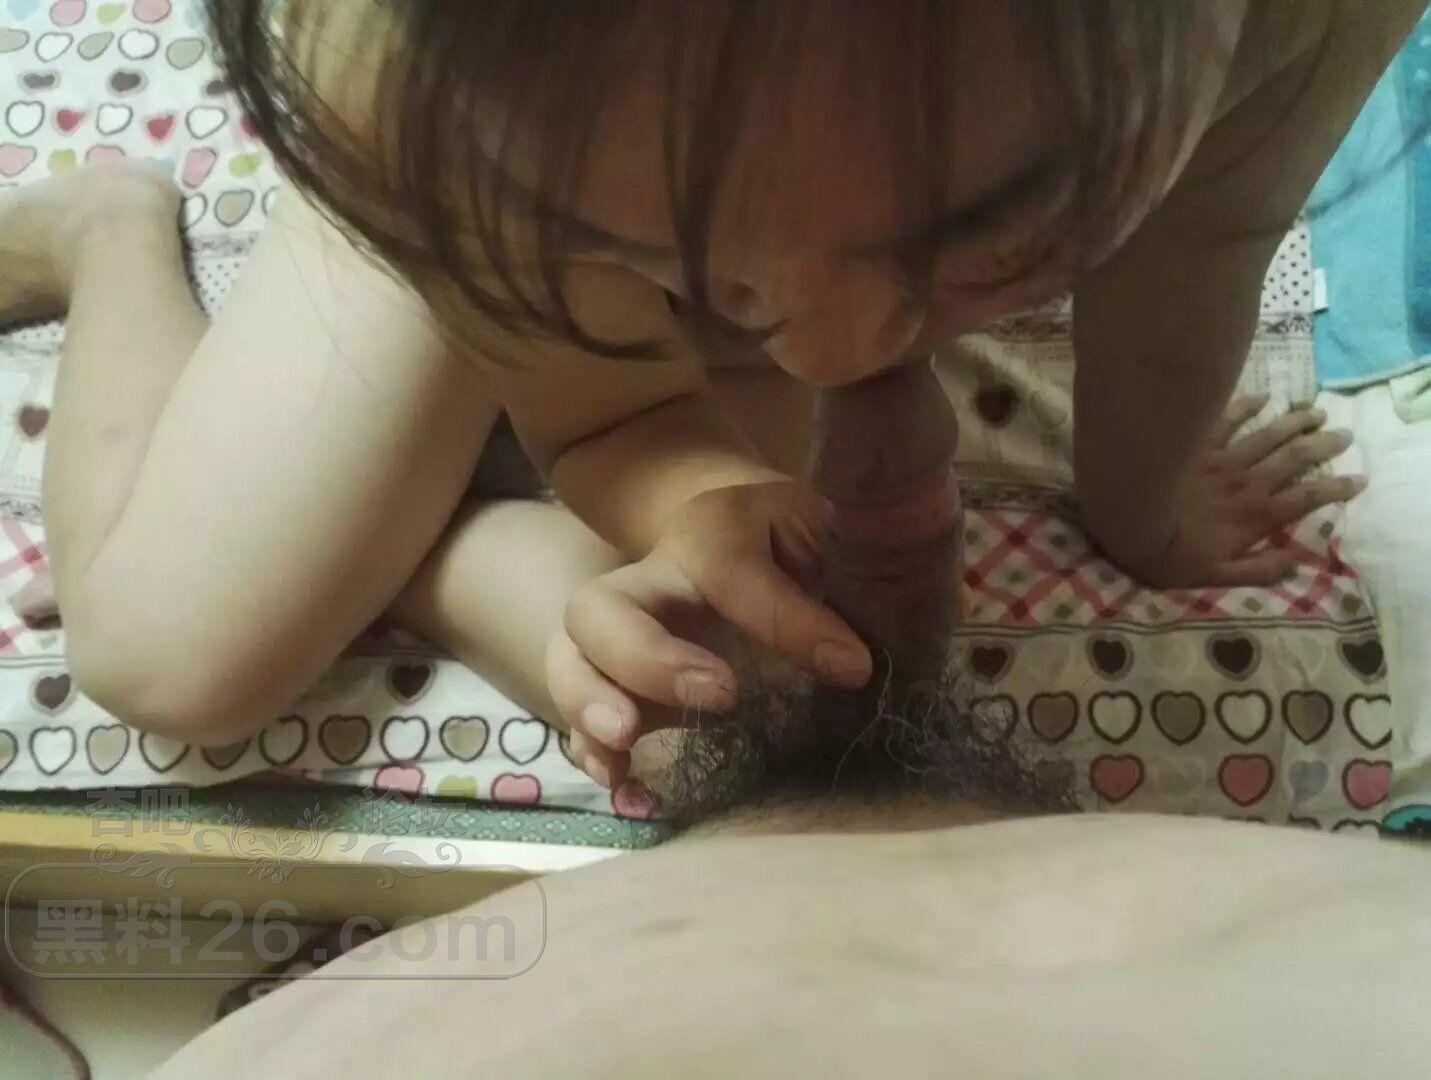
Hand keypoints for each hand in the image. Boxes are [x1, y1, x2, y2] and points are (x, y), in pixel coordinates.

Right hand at [544, 480, 872, 787]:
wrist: (740, 535)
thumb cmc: (788, 543)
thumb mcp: (820, 543)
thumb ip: (830, 592)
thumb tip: (849, 668)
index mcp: (708, 535)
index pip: (730, 573)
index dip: (786, 623)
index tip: (850, 668)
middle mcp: (647, 583)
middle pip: (599, 608)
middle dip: (645, 658)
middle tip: (719, 698)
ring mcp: (618, 634)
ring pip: (567, 657)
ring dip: (588, 705)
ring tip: (626, 745)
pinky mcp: (612, 683)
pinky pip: (576, 714)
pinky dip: (593, 754)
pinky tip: (628, 789)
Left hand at [1092, 395, 1364, 587]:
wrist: (1125, 519)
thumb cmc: (1167, 555)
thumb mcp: (1215, 577)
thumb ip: (1258, 571)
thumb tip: (1297, 565)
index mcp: (1253, 516)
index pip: (1305, 498)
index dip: (1335, 489)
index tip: (1359, 479)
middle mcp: (1244, 483)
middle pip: (1293, 458)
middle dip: (1323, 445)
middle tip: (1344, 435)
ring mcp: (1221, 460)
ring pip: (1267, 434)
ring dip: (1294, 422)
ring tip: (1316, 412)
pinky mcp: (1194, 444)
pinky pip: (1225, 419)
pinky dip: (1245, 405)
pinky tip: (1262, 396)